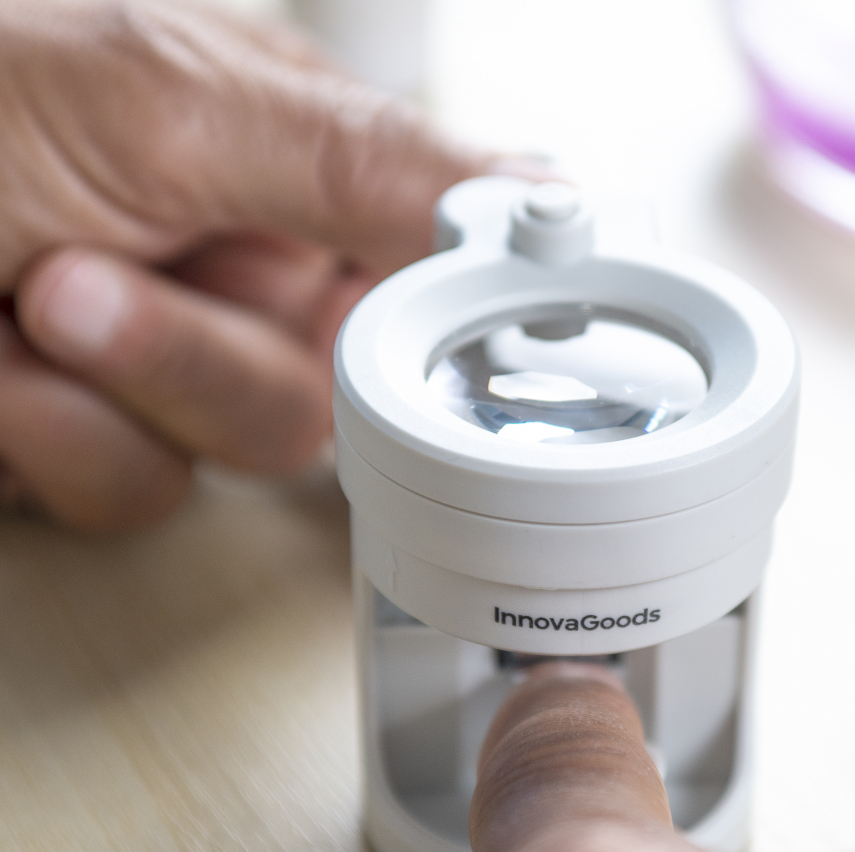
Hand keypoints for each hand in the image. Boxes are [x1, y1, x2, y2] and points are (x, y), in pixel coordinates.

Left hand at [0, 1, 509, 530]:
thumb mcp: (169, 96)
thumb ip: (369, 159)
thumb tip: (543, 191)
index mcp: (300, 180)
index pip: (438, 266)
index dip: (455, 309)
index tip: (470, 336)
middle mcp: (259, 284)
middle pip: (343, 387)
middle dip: (212, 348)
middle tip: (91, 276)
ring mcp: (184, 370)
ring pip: (252, 450)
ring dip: (126, 384)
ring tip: (24, 299)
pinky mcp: (108, 443)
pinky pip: (147, 492)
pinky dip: (58, 439)